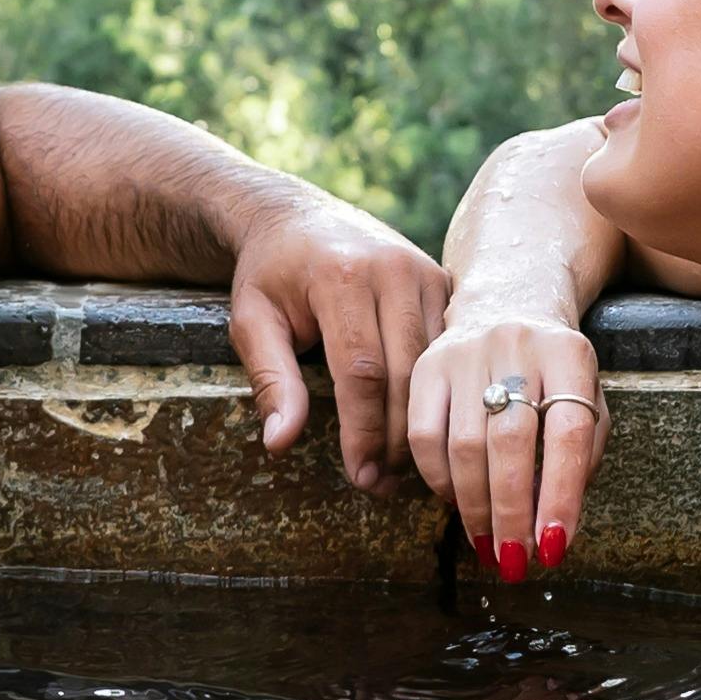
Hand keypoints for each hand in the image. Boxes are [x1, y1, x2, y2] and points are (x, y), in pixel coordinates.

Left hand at [224, 197, 450, 492]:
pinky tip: (425, 427)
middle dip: (395, 437)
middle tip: (380, 482)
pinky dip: (439, 391)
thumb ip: (270, 379)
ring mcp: (425, 271)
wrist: (296, 217)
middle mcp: (392, 269)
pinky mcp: (444, 280)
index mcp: (341, 276)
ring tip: (400, 467)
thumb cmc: (270, 274)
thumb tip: (280, 443)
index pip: (362, 371)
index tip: (359, 475)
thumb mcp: (252, 322)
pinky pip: (448, 348)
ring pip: (435, 365)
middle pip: (406, 372)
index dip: (363, 431)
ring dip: (422, 421)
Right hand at [405, 301, 604, 580]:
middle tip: (514, 561)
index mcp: (570, 355)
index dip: (563, 493)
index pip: (570, 431)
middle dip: (512, 513)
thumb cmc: (554, 372)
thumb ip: (580, 457)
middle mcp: (518, 346)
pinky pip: (423, 434)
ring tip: (488, 546)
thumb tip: (551, 526)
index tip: (555, 547)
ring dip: (474, 508)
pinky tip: (454, 503)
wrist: (509, 301)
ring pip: (465, 444)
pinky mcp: (427, 363)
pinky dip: (438, 479)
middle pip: (510, 442)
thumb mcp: (587, 399)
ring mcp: (467, 351)